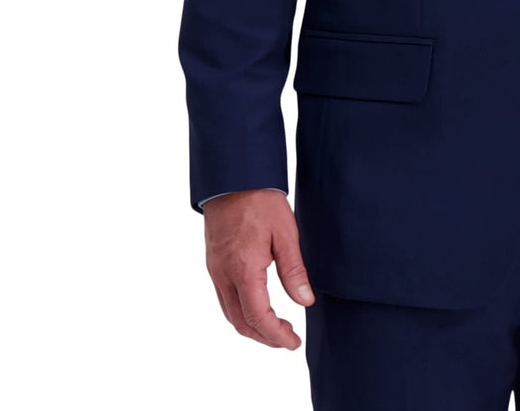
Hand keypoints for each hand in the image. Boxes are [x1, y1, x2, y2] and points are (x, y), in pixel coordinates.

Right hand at [203, 188, 314, 348]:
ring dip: (252, 327)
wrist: (233, 176)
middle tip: (288, 339)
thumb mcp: (285, 233)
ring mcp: (215, 269)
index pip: (258, 317)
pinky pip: (224, 298)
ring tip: (276, 327)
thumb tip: (305, 302)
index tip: (293, 343)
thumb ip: (294, 270)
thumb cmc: (260, 200)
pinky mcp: (213, 262)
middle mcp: (224, 274)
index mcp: (243, 269)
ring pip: (229, 313)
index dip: (276, 336)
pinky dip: (241, 311)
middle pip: (240, 322)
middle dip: (264, 337)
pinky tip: (258, 306)